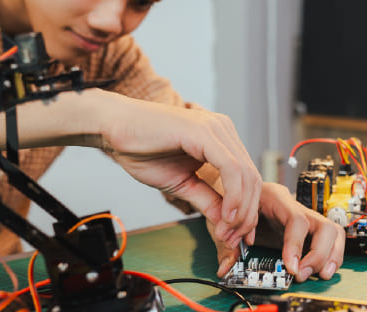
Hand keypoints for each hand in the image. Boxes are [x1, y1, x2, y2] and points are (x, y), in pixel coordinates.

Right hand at [101, 93, 261, 248]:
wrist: (114, 127)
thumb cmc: (142, 149)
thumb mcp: (181, 183)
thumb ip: (206, 199)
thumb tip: (225, 221)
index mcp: (220, 139)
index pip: (248, 178)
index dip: (248, 211)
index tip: (238, 236)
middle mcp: (223, 130)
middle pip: (253, 178)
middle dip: (247, 215)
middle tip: (235, 239)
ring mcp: (216, 128)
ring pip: (246, 175)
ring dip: (241, 210)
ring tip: (227, 231)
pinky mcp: (204, 132)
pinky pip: (231, 168)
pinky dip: (233, 195)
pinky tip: (225, 214)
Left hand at [212, 183, 344, 281]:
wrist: (236, 196)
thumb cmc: (234, 202)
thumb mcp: (228, 218)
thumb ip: (227, 242)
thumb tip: (226, 265)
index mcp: (276, 197)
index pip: (296, 218)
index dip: (296, 244)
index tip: (291, 266)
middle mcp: (295, 206)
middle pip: (323, 226)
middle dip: (317, 254)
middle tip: (301, 274)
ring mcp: (305, 217)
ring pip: (332, 232)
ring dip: (329, 257)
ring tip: (319, 275)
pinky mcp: (309, 230)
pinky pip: (331, 241)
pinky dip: (332, 257)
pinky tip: (323, 271)